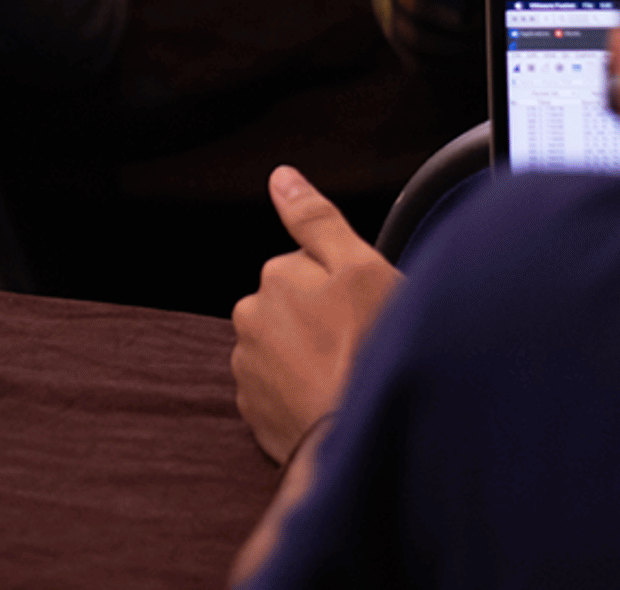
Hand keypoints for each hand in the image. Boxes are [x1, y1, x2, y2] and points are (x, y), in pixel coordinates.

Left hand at [229, 165, 402, 463]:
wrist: (360, 441)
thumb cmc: (371, 351)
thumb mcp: (359, 267)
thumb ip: (315, 218)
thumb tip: (280, 177)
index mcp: (274, 277)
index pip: (309, 268)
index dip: (344, 287)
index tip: (366, 309)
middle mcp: (249, 320)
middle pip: (293, 309)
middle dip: (321, 323)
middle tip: (362, 346)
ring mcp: (248, 370)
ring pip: (285, 351)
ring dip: (310, 360)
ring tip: (348, 379)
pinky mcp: (254, 415)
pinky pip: (280, 393)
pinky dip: (302, 395)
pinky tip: (332, 403)